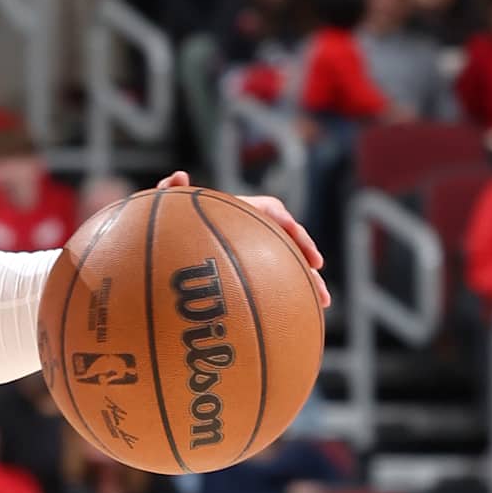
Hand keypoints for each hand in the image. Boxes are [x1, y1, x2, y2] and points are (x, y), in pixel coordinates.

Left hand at [154, 171, 327, 307]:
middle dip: (308, 258)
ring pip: (288, 264)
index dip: (291, 228)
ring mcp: (257, 250)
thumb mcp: (169, 206)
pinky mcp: (253, 269)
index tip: (299, 240)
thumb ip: (170, 191)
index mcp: (242, 209)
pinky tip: (299, 316)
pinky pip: (275, 281)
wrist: (171, 241)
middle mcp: (255, 228)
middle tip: (319, 276)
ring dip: (307, 281)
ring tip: (322, 303)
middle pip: (289, 241)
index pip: (273, 212)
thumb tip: (178, 176)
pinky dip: (287, 295)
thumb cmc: (172, 220)